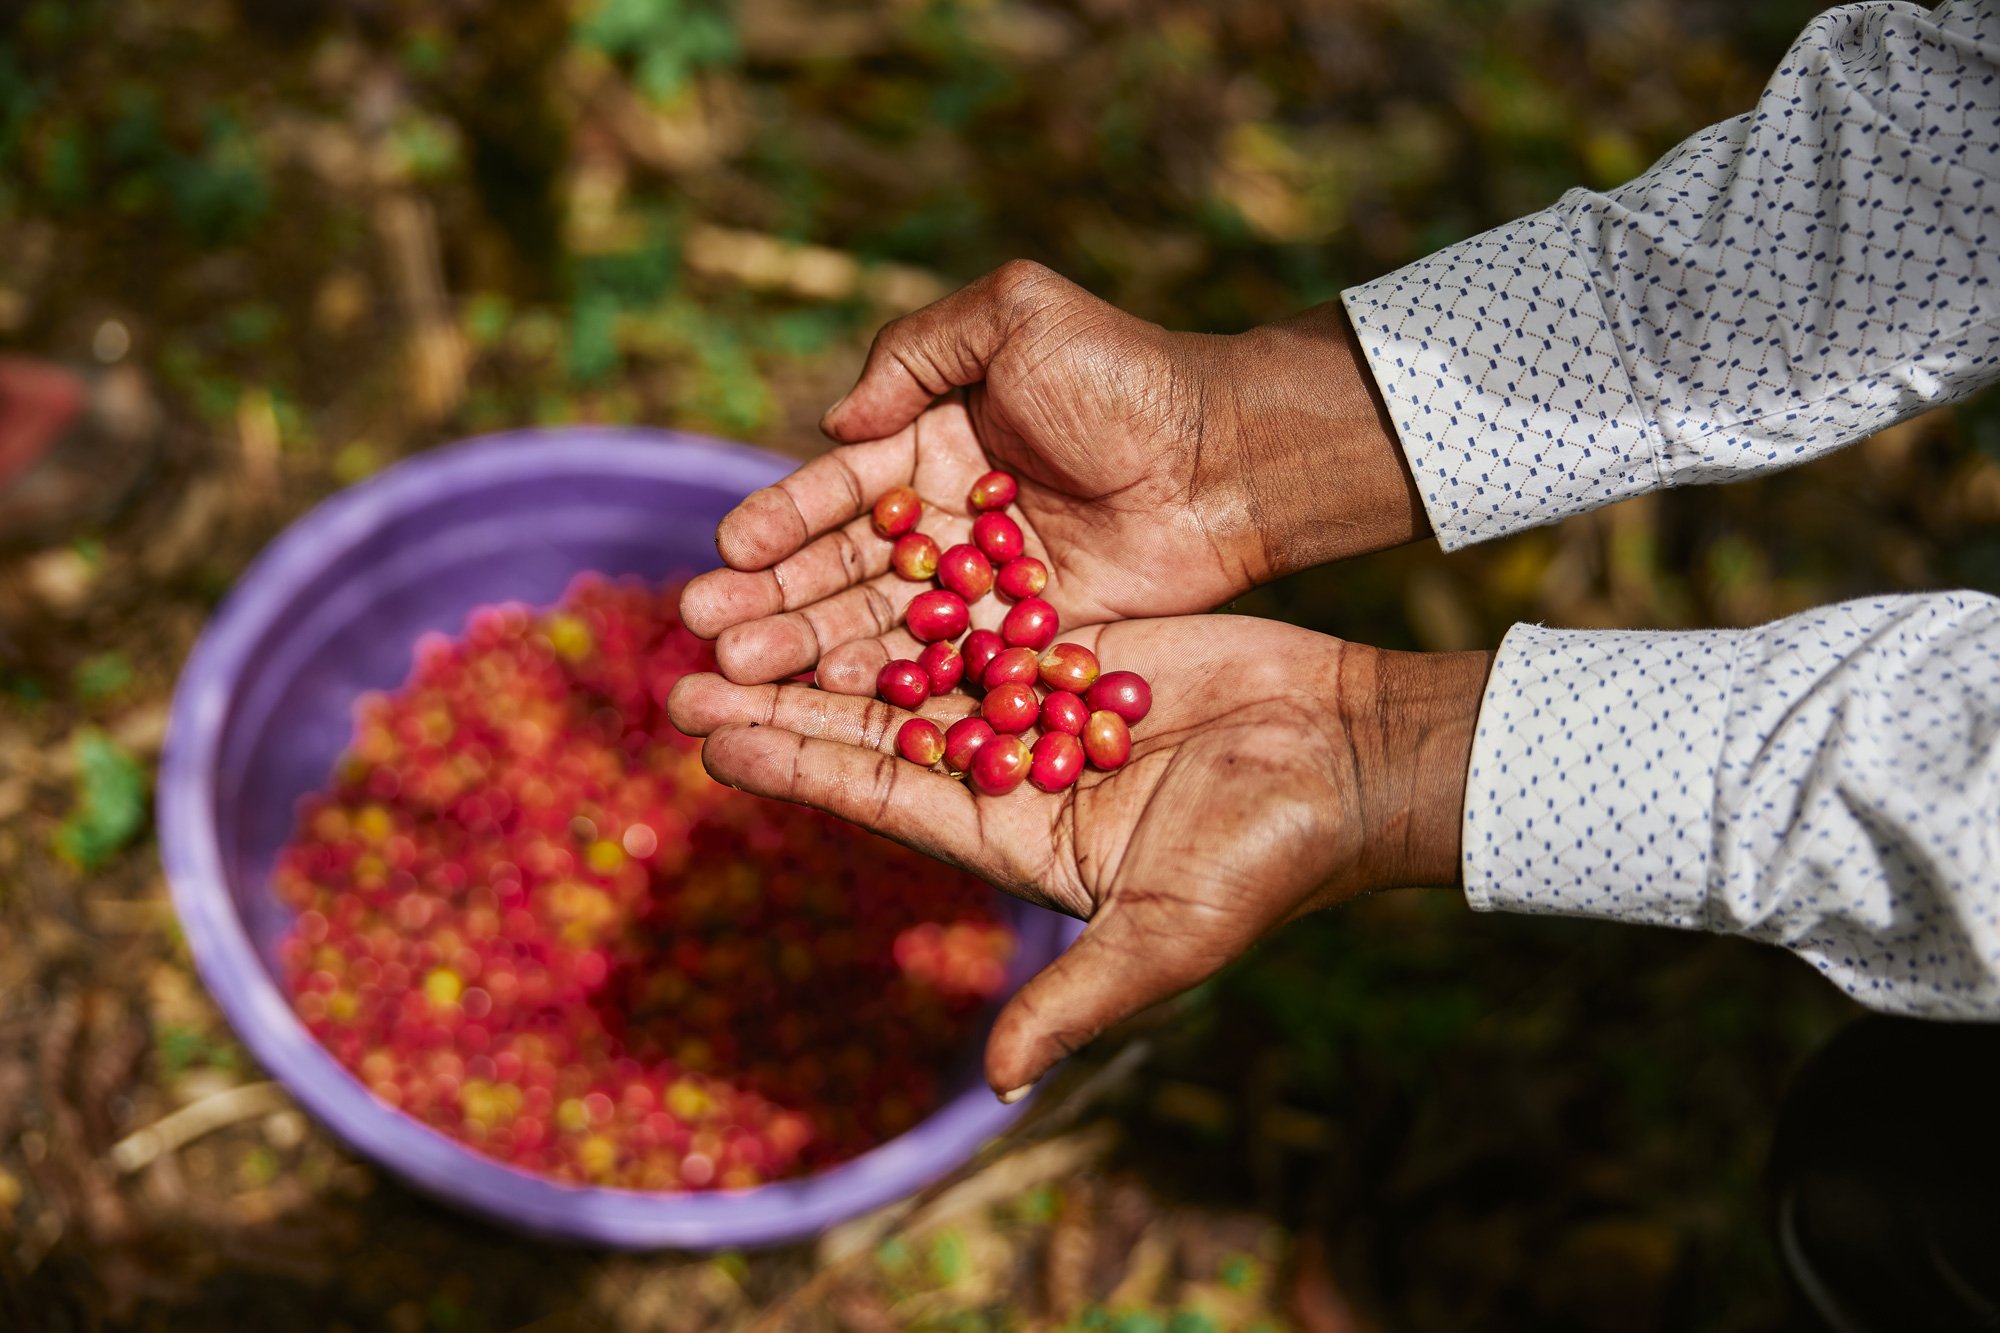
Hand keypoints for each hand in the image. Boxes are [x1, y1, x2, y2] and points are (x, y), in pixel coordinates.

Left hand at [668, 616, 1488, 1097]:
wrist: (1353, 756)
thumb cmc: (1269, 855)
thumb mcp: (1170, 937)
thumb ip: (1080, 1001)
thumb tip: (1000, 1083)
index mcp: (1012, 840)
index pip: (883, 796)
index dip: (799, 765)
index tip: (713, 735)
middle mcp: (1012, 773)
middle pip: (876, 726)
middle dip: (784, 699)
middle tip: (685, 667)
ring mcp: (1042, 702)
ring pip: (915, 660)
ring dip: (831, 638)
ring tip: (741, 605)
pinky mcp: (1079, 642)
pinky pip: (983, 607)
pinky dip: (920, 583)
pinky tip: (853, 551)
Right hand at [678, 261, 1425, 691]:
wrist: (1227, 454)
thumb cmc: (1124, 373)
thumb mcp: (1016, 317)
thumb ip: (916, 353)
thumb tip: (833, 424)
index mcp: (926, 441)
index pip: (835, 489)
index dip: (781, 521)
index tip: (729, 552)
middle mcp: (941, 520)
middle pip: (839, 569)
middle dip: (772, 601)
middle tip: (709, 635)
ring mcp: (979, 588)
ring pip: (877, 626)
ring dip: (806, 652)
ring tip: (740, 678)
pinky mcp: (1022, 639)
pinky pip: (943, 668)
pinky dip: (887, 688)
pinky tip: (828, 708)